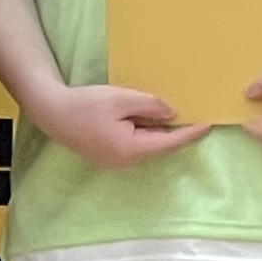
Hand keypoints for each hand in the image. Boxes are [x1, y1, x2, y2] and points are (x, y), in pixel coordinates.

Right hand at [30, 79, 207, 170]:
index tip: (208, 124)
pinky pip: (135, 145)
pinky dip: (145, 133)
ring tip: (173, 113)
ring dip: (159, 131)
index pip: (169, 142)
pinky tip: (147, 118)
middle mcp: (126, 161)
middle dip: (175, 131)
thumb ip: (150, 105)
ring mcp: (116, 162)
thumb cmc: (85, 104)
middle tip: (194, 113)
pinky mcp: (109, 156)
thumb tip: (173, 113)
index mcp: (131, 149)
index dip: (190, 133)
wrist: (53, 112)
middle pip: (159, 146)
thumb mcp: (121, 98)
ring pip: (147, 145)